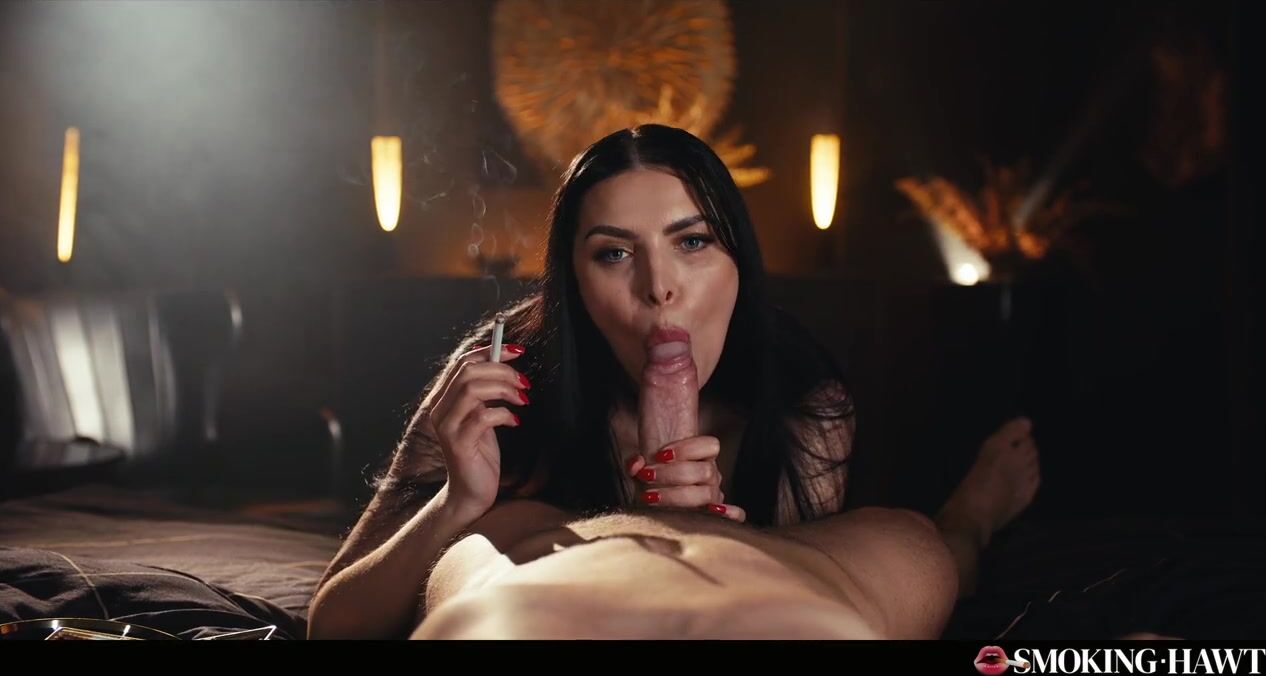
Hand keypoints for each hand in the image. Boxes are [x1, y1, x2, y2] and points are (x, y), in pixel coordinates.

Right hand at [421, 342, 529, 511]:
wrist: (472, 493)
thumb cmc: (480, 452)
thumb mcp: (482, 416)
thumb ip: (486, 394)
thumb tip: (505, 364)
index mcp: (444, 399)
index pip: (462, 363)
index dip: (490, 351)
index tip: (517, 352)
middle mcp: (440, 410)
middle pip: (467, 372)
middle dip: (501, 370)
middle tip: (524, 382)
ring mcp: (447, 427)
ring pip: (472, 390)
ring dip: (504, 389)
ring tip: (522, 400)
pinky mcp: (459, 445)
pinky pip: (483, 417)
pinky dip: (504, 414)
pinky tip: (515, 422)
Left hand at [625, 435, 746, 522]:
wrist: (651, 500)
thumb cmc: (649, 482)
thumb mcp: (639, 470)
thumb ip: (635, 464)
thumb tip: (637, 463)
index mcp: (700, 457)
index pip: (711, 446)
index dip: (687, 449)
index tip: (660, 455)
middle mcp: (710, 476)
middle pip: (704, 471)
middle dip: (672, 474)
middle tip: (648, 477)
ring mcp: (713, 495)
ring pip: (708, 494)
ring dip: (677, 495)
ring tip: (652, 497)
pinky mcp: (714, 514)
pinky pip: (737, 515)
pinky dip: (731, 513)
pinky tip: (715, 512)